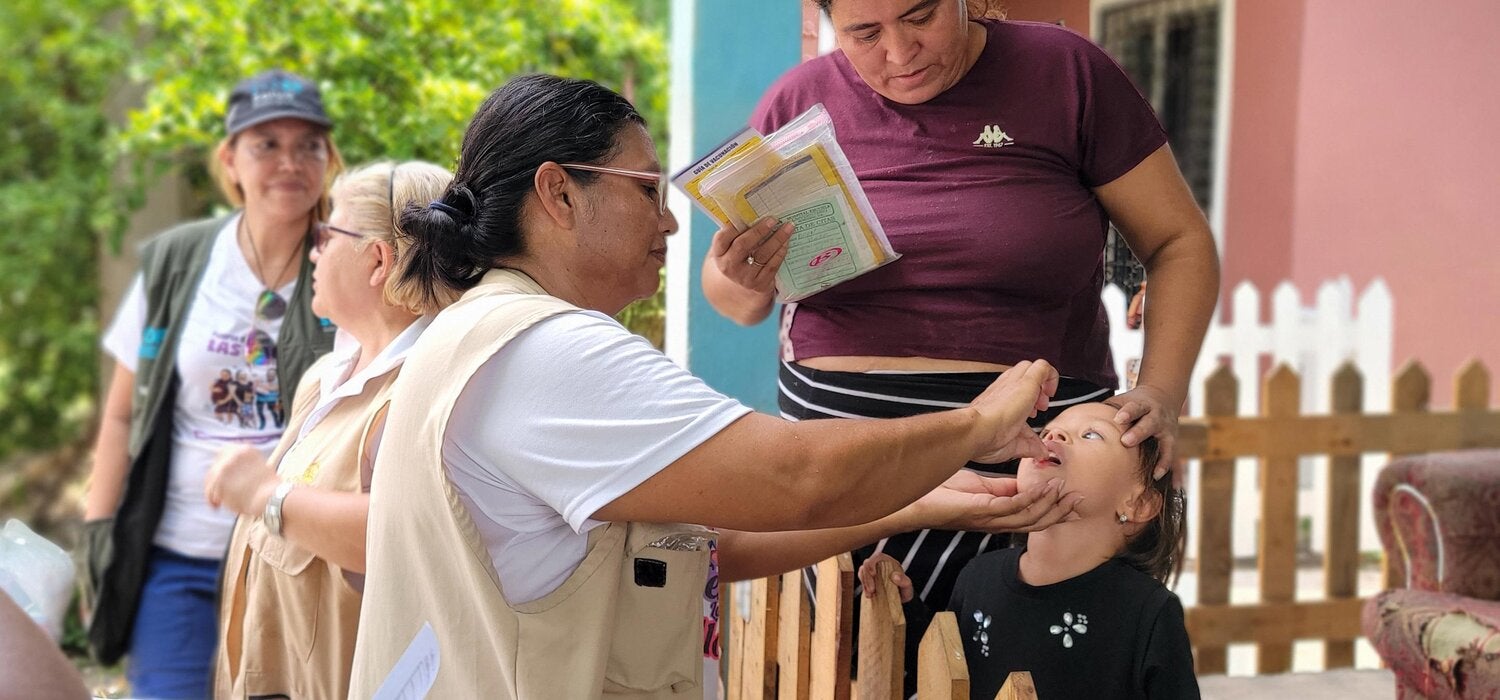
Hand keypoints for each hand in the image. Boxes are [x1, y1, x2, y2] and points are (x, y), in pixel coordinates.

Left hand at [204, 445, 278, 516]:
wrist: (274, 497)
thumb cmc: (271, 489)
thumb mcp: (261, 468)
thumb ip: (246, 466)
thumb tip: (235, 475)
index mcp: (245, 449)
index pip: (224, 453)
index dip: (222, 466)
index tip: (223, 478)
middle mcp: (233, 454)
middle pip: (215, 467)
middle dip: (216, 481)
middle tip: (219, 493)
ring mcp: (225, 466)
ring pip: (210, 479)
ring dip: (212, 491)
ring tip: (218, 502)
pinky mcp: (219, 480)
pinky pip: (209, 491)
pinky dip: (211, 499)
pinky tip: (217, 506)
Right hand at [707, 217, 796, 295]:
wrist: (740, 291)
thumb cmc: (736, 260)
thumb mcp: (728, 250)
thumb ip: (734, 235)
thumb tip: (751, 213)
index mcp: (719, 254)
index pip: (722, 238)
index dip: (733, 226)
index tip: (747, 214)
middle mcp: (729, 267)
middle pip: (743, 245)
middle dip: (759, 230)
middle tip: (772, 219)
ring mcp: (745, 277)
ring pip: (762, 254)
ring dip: (777, 238)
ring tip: (788, 226)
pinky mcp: (760, 284)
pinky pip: (773, 265)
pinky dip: (781, 251)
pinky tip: (787, 241)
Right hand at [857, 553, 912, 602]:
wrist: (898, 601)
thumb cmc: (904, 592)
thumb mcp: (908, 589)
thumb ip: (905, 582)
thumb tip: (895, 576)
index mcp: (889, 562)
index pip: (878, 556)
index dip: (873, 563)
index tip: (873, 574)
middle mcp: (879, 564)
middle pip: (867, 564)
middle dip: (867, 577)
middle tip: (872, 590)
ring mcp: (872, 572)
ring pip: (862, 572)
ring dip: (864, 583)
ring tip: (870, 594)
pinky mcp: (867, 580)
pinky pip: (861, 580)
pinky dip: (863, 588)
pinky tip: (868, 595)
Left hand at [902, 471, 1082, 533]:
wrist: (913, 500)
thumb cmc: (940, 492)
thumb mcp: (979, 486)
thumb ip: (1002, 488)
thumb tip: (1023, 484)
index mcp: (997, 515)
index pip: (1032, 516)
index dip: (1054, 509)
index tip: (1072, 498)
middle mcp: (995, 521)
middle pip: (1036, 522)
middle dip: (1060, 512)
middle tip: (1080, 500)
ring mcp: (988, 519)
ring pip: (1028, 517)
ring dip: (1049, 505)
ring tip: (1064, 491)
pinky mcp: (980, 510)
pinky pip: (1011, 507)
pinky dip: (1030, 498)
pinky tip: (1042, 489)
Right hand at [968, 360, 1058, 463]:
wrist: (976, 432)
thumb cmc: (985, 439)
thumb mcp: (1012, 445)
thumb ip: (1028, 446)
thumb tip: (1040, 452)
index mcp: (997, 400)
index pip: (1014, 389)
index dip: (1027, 401)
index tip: (1030, 415)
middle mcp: (1003, 387)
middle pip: (1022, 374)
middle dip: (1035, 390)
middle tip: (1036, 408)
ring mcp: (1013, 382)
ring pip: (1030, 367)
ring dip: (1041, 384)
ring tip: (1040, 403)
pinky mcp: (1026, 381)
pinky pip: (1043, 366)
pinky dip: (1052, 376)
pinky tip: (1050, 393)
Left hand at [1104, 383, 1179, 480]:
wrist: (1163, 397)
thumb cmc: (1133, 403)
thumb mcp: (1122, 400)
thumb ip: (1105, 410)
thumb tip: (1076, 422)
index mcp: (1143, 405)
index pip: (1135, 407)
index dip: (1127, 413)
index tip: (1118, 419)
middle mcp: (1158, 418)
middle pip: (1150, 424)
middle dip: (1139, 433)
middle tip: (1126, 442)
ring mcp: (1167, 432)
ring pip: (1167, 446)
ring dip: (1162, 460)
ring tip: (1155, 474)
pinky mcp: (1173, 444)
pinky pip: (1175, 460)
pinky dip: (1176, 474)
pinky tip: (1174, 487)